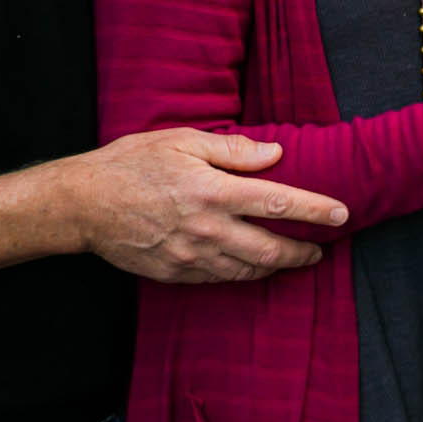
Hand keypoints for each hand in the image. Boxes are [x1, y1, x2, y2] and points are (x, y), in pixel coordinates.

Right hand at [65, 128, 347, 282]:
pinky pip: (218, 279)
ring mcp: (190, 256)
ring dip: (275, 267)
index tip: (340, 215)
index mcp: (212, 191)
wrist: (82, 204)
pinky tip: (251, 266)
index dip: (314, 210)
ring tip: (291, 259)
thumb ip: (233, 150)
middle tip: (319, 250)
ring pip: (247, 270)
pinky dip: (241, 274)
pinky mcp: (174, 273)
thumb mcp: (181, 142)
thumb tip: (275, 154)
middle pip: (270, 249)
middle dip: (302, 252)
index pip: (278, 202)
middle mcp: (206, 228)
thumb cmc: (131, 164)